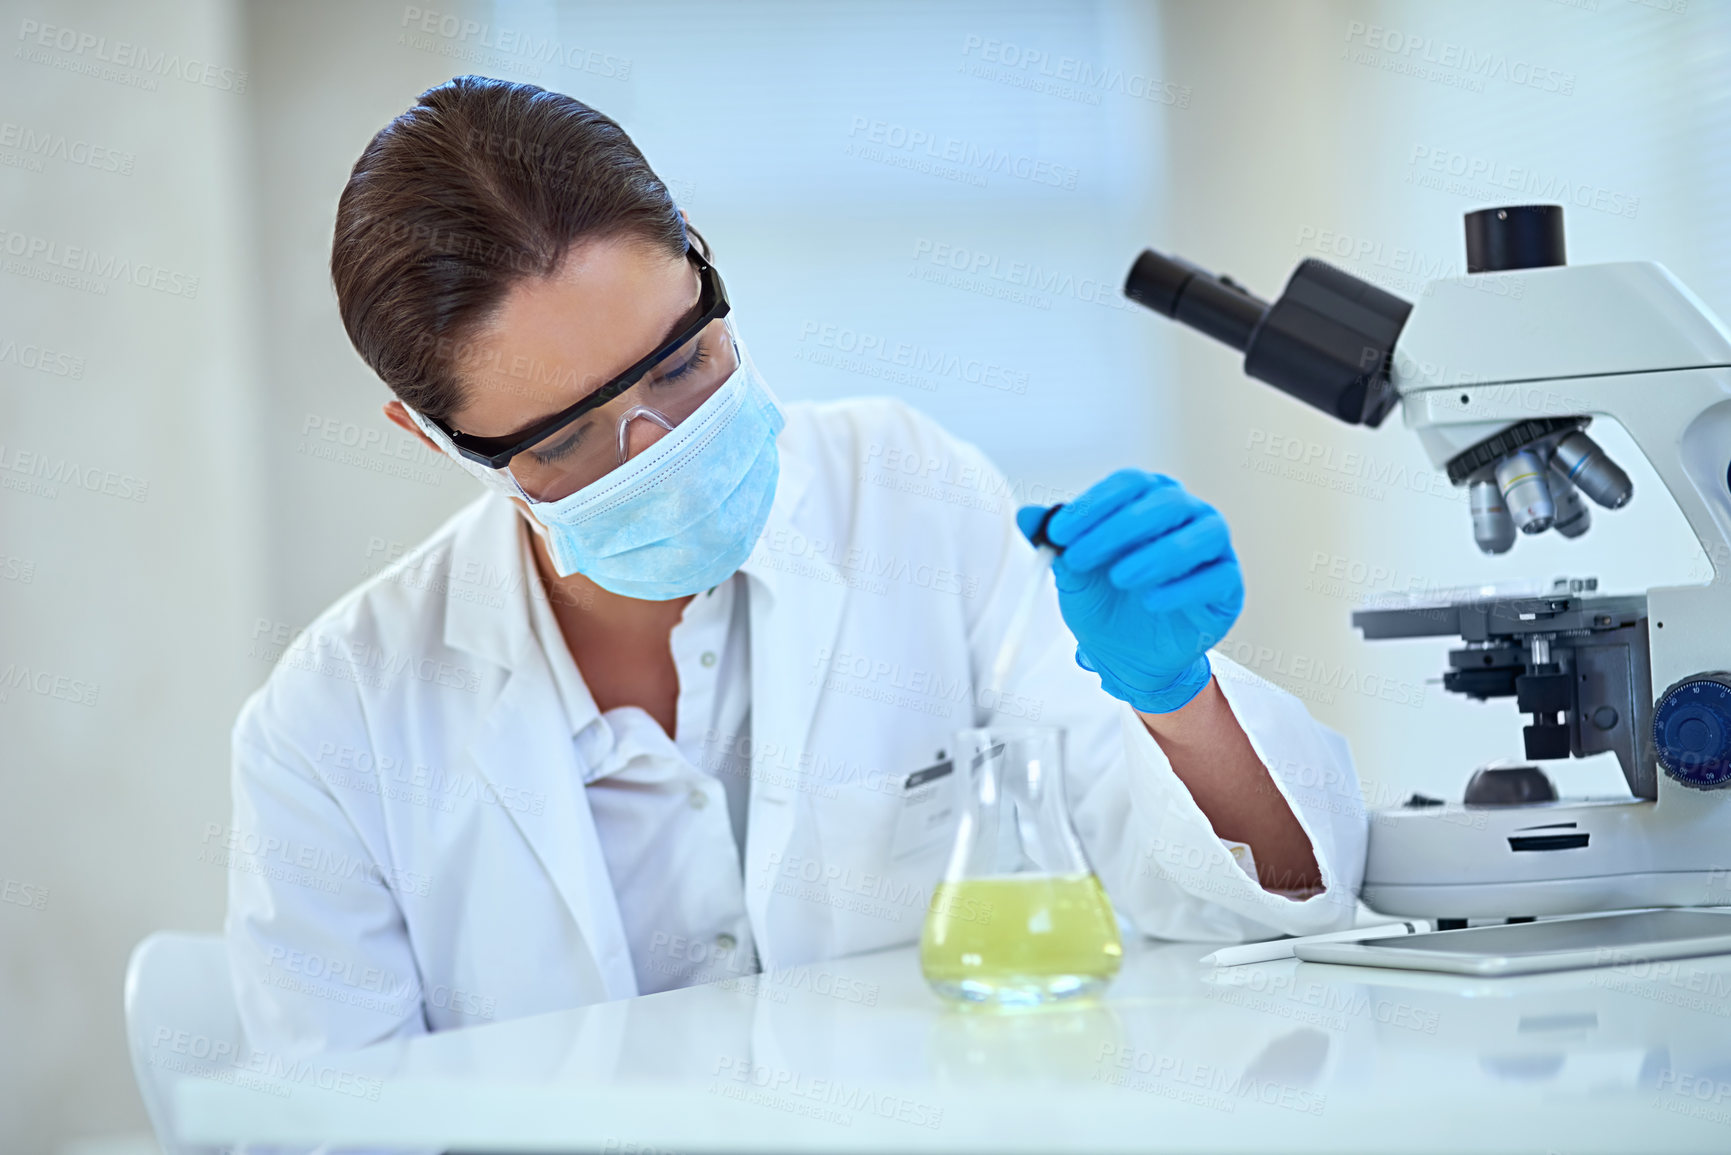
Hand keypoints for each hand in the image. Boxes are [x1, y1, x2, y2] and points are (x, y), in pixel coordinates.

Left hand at [1017, 470, 1242, 714]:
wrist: (1131, 656)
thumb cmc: (1106, 602)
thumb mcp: (1074, 575)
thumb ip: (1056, 545)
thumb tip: (1027, 516)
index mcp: (1148, 497)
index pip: (1126, 485)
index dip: (1092, 506)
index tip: (1058, 533)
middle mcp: (1186, 512)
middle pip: (1163, 503)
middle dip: (1117, 529)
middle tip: (1079, 557)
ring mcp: (1213, 546)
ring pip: (1199, 535)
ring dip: (1156, 555)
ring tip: (1121, 579)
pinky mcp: (1228, 584)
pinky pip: (1216, 578)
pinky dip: (1183, 589)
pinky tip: (1152, 602)